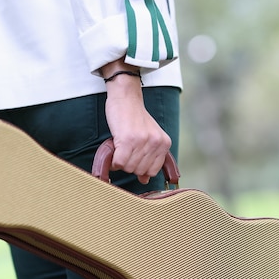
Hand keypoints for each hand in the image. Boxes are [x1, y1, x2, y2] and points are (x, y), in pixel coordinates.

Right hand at [102, 61, 170, 183]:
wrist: (126, 98)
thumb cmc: (135, 118)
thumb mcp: (149, 137)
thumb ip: (150, 158)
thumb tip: (145, 180)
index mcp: (164, 143)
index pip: (152, 171)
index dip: (140, 168)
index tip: (134, 158)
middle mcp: (155, 143)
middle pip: (139, 170)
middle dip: (129, 165)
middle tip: (125, 152)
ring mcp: (142, 141)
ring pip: (128, 168)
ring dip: (121, 162)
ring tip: (120, 148)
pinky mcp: (127, 140)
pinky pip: (119, 163)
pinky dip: (114, 161)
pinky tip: (115, 150)